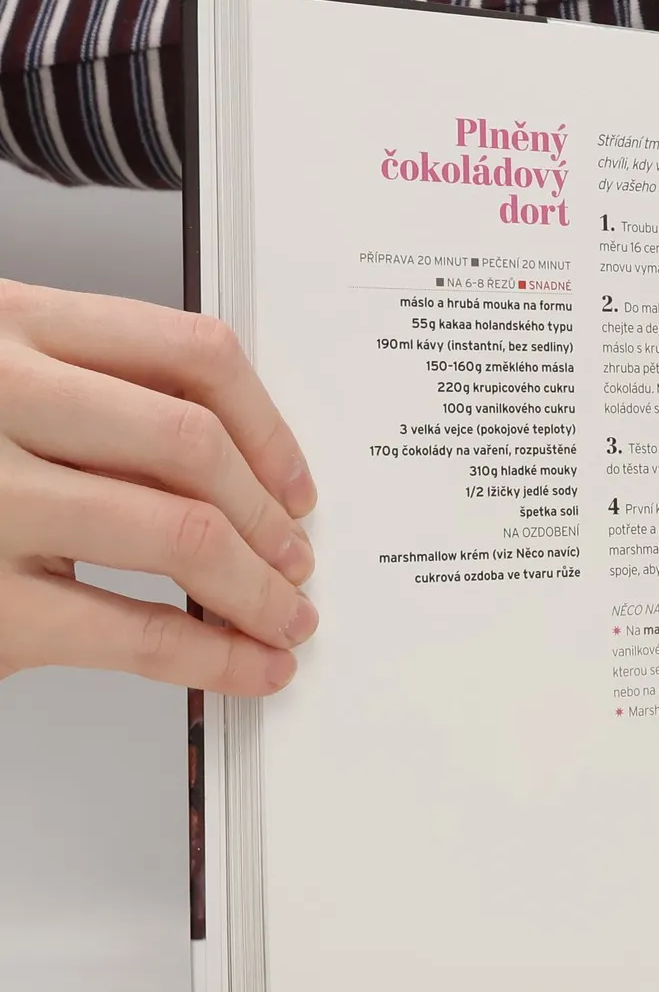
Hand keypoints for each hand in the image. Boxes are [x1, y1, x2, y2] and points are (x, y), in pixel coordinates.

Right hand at [0, 279, 317, 694]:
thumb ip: (85, 392)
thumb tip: (232, 460)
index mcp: (9, 326)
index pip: (187, 352)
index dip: (268, 425)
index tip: (295, 477)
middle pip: (194, 445)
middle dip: (271, 515)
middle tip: (296, 556)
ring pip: (181, 533)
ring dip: (258, 587)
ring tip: (282, 614)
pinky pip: (136, 630)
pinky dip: (214, 654)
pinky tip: (246, 665)